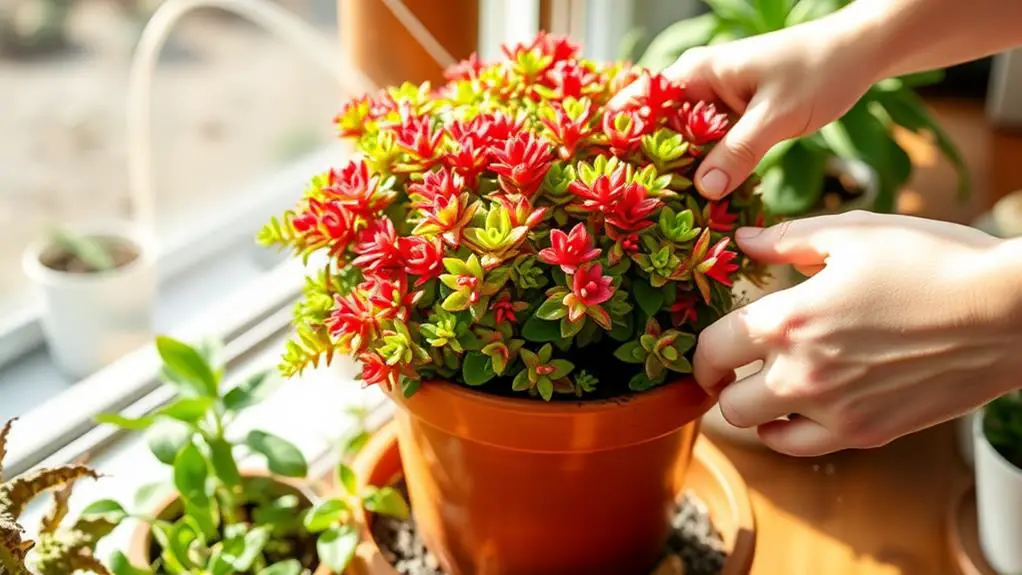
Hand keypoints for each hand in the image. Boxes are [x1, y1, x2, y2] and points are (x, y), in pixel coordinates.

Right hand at [610, 13, 880, 199]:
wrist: (860, 55)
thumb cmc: (818, 71)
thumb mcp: (777, 116)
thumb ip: (739, 152)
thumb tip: (703, 190)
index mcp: (696, 73)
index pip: (638, 104)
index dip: (622, 139)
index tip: (616, 179)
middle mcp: (697, 87)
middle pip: (654, 131)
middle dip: (649, 167)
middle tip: (640, 212)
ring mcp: (713, 107)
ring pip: (681, 147)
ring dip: (678, 177)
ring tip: (664, 218)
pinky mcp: (731, 123)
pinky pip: (707, 153)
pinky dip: (705, 175)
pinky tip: (702, 206)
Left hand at [693, 211, 1021, 455]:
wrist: (1008, 312)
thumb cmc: (934, 261)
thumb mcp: (854, 233)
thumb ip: (787, 240)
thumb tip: (742, 241)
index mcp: (789, 320)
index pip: (712, 348)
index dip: (701, 349)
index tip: (710, 345)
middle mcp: (802, 373)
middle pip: (725, 400)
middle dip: (719, 382)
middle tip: (731, 367)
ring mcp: (834, 410)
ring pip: (757, 428)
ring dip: (750, 408)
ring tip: (763, 384)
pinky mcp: (866, 432)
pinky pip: (800, 447)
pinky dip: (785, 432)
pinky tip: (795, 408)